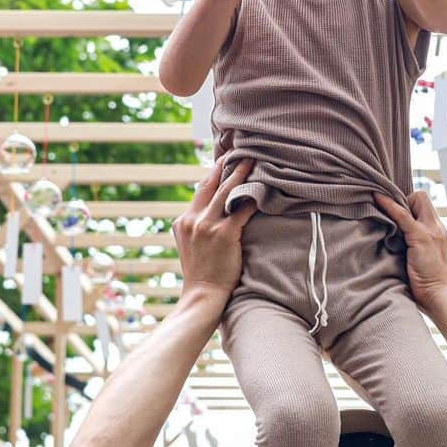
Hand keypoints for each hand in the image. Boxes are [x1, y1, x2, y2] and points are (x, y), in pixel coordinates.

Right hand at [173, 157, 257, 301]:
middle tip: (238, 150)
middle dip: (225, 165)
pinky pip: (242, 210)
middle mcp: (192, 220)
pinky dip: (253, 198)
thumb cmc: (202, 275)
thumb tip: (213, 214)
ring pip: (226, 191)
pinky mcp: (224, 234)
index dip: (212, 173)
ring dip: (241, 173)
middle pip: (210, 184)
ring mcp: (207, 226)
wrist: (202, 296)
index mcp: (182, 222)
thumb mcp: (190, 247)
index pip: (199, 191)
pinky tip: (263, 189)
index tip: (223, 159)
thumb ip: (197, 228)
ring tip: (252, 160)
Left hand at [373, 191, 446, 312]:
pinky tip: (377, 198)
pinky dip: (389, 205)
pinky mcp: (421, 237)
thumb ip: (413, 245)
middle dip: (402, 200)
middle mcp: (436, 227)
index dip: (407, 204)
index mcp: (437, 232)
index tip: (391, 210)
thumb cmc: (428, 285)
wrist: (440, 297)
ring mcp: (431, 231)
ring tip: (378, 202)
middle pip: (420, 197)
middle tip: (385, 211)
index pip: (424, 204)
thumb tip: (392, 239)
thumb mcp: (422, 259)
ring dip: (396, 200)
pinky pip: (403, 214)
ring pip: (414, 200)